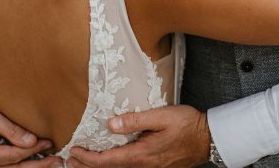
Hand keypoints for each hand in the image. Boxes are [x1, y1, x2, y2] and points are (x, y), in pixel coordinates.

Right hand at [0, 103, 60, 166]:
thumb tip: (31, 141)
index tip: (47, 142)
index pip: (12, 155)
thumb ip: (11, 129)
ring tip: (54, 163)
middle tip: (58, 160)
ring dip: (35, 167)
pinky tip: (42, 161)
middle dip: (38, 165)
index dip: (31, 149)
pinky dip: (27, 165)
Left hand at [67, 105, 209, 167]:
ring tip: (82, 161)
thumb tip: (110, 124)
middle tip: (69, 159)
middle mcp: (143, 166)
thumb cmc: (187, 125)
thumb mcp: (160, 116)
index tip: (73, 150)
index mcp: (141, 155)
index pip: (106, 160)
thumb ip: (135, 121)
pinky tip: (109, 160)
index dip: (87, 158)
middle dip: (87, 166)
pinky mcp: (154, 167)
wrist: (208, 139)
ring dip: (98, 166)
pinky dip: (113, 165)